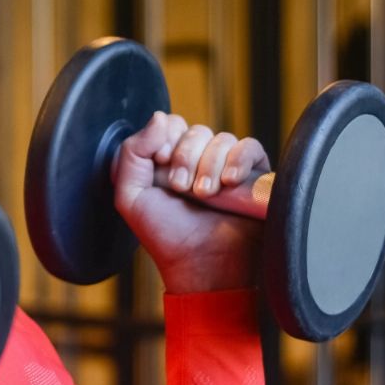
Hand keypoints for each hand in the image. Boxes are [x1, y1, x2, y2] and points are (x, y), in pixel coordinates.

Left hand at [112, 112, 268, 293]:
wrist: (204, 266)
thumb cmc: (166, 236)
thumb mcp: (131, 196)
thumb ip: (131, 153)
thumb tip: (159, 118)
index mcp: (167, 161)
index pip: (169, 125)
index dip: (166, 140)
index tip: (162, 166)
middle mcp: (197, 160)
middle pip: (194, 130)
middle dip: (186, 158)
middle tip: (183, 189)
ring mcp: (226, 167)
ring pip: (221, 138)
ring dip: (210, 166)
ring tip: (206, 195)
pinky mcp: (253, 175)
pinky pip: (249, 147)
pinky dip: (238, 161)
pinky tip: (229, 184)